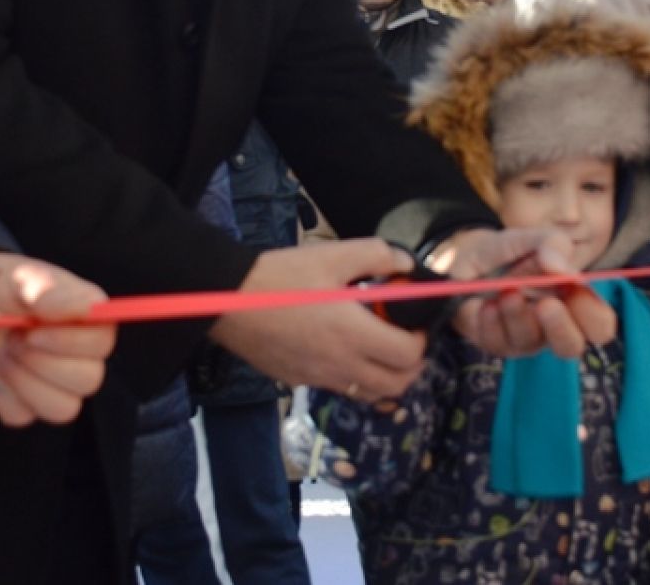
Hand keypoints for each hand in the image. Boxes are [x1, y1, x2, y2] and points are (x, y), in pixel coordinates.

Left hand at [0, 251, 116, 427]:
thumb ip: (49, 287)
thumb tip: (85, 306)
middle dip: (42, 362)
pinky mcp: (26, 405)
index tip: (33, 331)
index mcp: (86, 319)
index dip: (71, 342)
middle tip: (10, 339)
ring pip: (63, 408)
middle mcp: (79, 355)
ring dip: (23, 381)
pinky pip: (23, 415)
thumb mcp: (19, 276)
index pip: (102, 341)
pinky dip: (2, 393)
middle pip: (88, 380)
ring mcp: (55, 384)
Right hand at [211, 239, 427, 401]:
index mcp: (354, 335)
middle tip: (406, 343)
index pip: (408, 356)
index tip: (416, 326)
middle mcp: (341, 365)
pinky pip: (341, 389)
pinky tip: (343, 350)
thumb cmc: (282, 276)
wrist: (228, 301)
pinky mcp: (300, 382)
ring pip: (369, 394)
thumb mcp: (332, 255)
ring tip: (380, 350)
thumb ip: (377, 255)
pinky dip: (355, 379)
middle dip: (410, 368)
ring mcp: (319, 379)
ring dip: (385, 378)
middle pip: (395, 386)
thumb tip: (406, 262)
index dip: (421, 342)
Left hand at [430, 227, 617, 358]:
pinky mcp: (495, 344)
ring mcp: (524, 339)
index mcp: (573, 304)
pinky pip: (496, 342)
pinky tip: (484, 303)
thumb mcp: (534, 238)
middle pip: (571, 348)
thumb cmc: (513, 250)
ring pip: (529, 342)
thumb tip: (566, 271)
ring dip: (517, 314)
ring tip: (505, 290)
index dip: (592, 314)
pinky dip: (489, 320)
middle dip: (559, 327)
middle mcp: (552, 328)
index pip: (599, 326)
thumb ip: (553, 247)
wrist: (469, 254)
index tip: (574, 288)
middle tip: (545, 304)